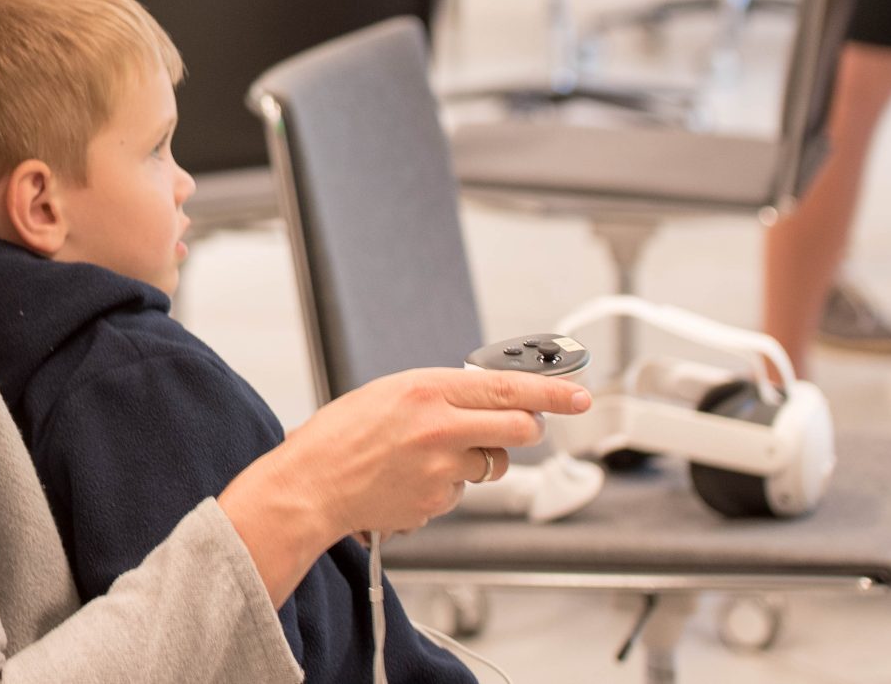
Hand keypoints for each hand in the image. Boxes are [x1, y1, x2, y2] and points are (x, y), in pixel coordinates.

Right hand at [282, 367, 584, 535]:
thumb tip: (489, 397)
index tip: (578, 395)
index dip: (552, 392)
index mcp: (426, 390)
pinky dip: (446, 486)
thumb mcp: (390, 393)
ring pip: (491, 463)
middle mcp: (439, 428)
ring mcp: (442, 469)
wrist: (312, 484)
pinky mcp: (439, 502)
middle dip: (528, 428)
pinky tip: (412, 479)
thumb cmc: (341, 435)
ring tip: (431, 457)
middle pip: (518, 428)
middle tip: (521, 426)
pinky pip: (462, 491)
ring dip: (478, 460)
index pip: (507, 387)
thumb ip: (441, 393)